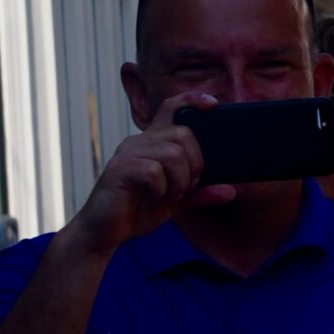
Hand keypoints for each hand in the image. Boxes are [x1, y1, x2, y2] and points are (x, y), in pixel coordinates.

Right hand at [71, 92, 232, 250]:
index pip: (171, 108)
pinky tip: (153, 198)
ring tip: (169, 195)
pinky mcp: (119, 169)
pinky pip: (153, 171)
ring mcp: (127, 153)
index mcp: (153, 143)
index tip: (213, 104)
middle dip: (195, 164)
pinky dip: (161, 189)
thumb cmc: (136, 211)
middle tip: (185, 187)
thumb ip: (199, 194)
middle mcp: (139, 141)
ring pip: (173, 153)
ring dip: (179, 180)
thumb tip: (231, 191)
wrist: (103, 233)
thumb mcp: (175, 202)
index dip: (192, 100)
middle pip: (183, 134)